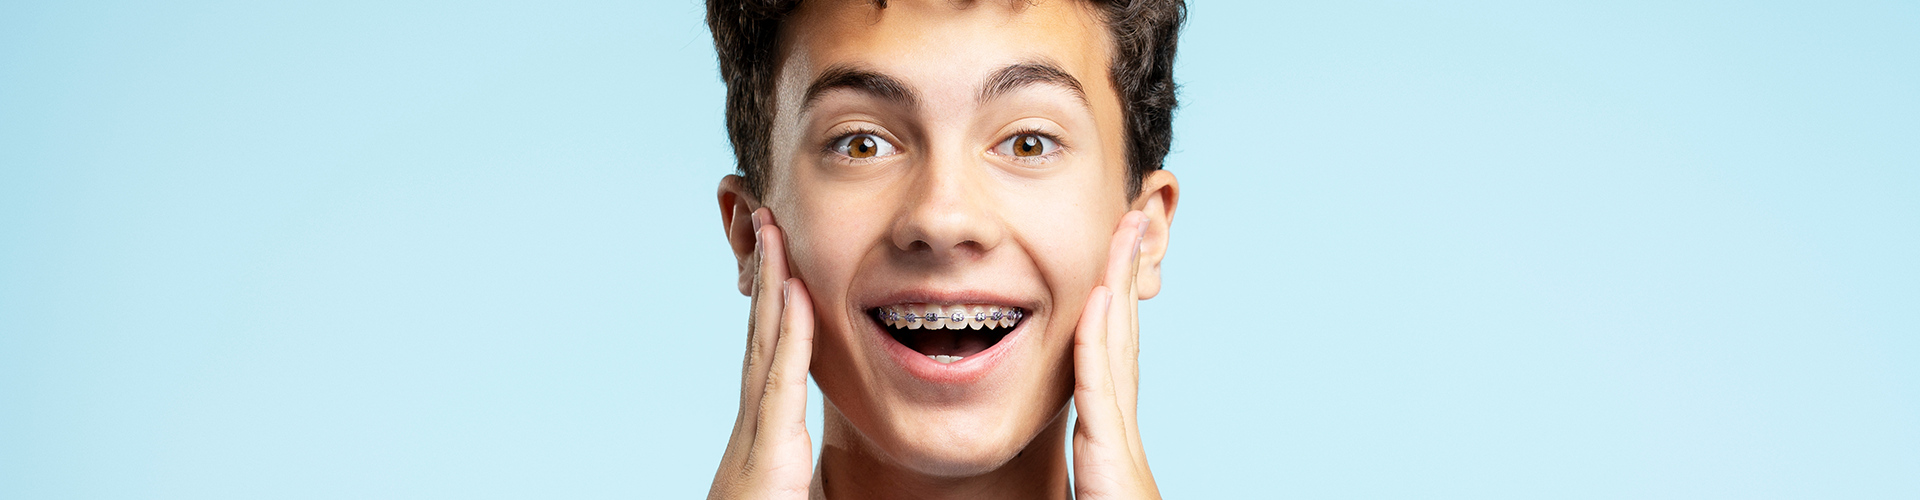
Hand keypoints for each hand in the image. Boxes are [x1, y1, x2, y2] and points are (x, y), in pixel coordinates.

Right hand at [708, 209, 816, 499]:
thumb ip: (827, 490)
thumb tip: (854, 477)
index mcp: (767, 450)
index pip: (773, 365)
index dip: (777, 311)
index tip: (784, 263)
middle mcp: (754, 437)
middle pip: (761, 340)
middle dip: (766, 278)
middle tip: (767, 218)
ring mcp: (755, 445)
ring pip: (765, 349)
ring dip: (771, 285)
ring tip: (773, 227)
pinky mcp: (765, 460)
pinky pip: (779, 384)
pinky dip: (785, 335)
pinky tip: (792, 290)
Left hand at [1071, 210, 1160, 499]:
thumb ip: (1078, 481)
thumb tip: (1059, 472)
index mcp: (1111, 455)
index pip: (1108, 368)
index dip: (1111, 312)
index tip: (1109, 265)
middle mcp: (1123, 443)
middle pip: (1122, 344)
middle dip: (1125, 280)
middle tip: (1130, 220)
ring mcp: (1123, 452)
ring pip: (1117, 355)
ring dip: (1118, 290)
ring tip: (1122, 233)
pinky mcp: (1114, 465)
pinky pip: (1102, 392)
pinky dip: (1099, 342)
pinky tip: (1096, 299)